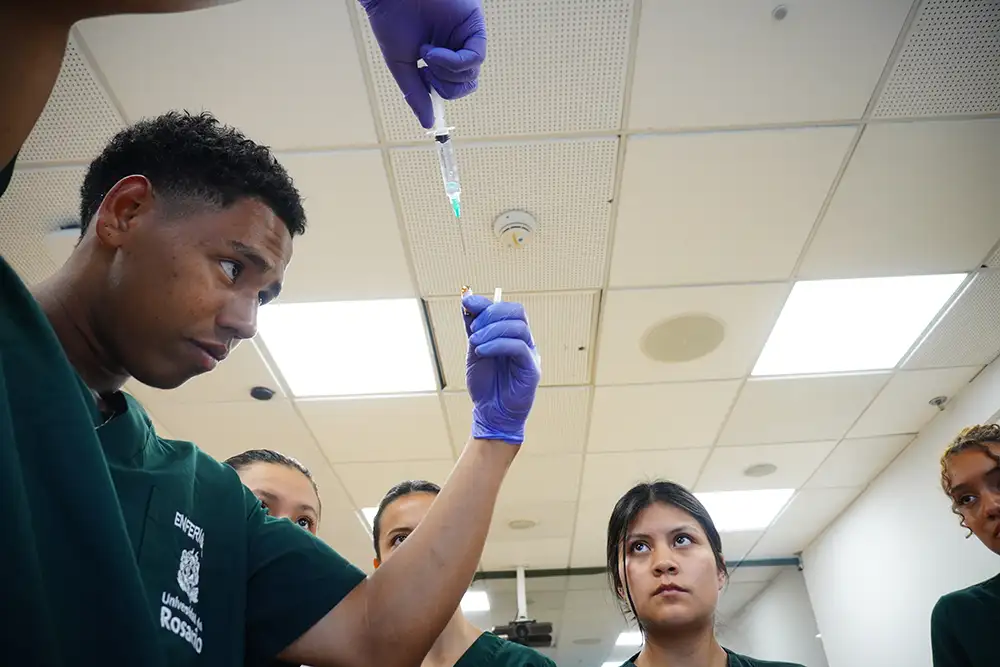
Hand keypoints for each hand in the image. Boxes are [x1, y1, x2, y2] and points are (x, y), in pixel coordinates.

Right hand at [359, 0, 486, 128]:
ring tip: (426, 53)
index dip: (442, 91)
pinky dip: (454, 63)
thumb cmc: (391, 22)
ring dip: (446, 72)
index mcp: (442, 55)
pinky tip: (433, 52)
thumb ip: (416, 94)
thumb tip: (428, 124)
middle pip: (467, 83)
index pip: (455, 85)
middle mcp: (457, 45)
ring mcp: (467, 34)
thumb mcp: (402, 65)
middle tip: (425, 72)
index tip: (423, 79)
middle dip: (447, 86)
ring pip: (472, 73)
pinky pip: (475, 57)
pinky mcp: (473, 23)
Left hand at [463, 293, 539, 444]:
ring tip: (475, 343)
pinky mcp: (531, 368)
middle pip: (517, 312)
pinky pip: (518, 347)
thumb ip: (473, 327)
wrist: (490, 413)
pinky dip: (497, 344)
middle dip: (491, 314)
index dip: (486, 303)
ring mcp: (530, 353)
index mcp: (512, 335)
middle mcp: (524, 341)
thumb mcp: (474, 350)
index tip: (466, 304)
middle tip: (472, 330)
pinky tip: (482, 351)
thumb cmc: (485, 384)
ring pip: (518, 327)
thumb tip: (467, 299)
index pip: (507, 308)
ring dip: (492, 330)